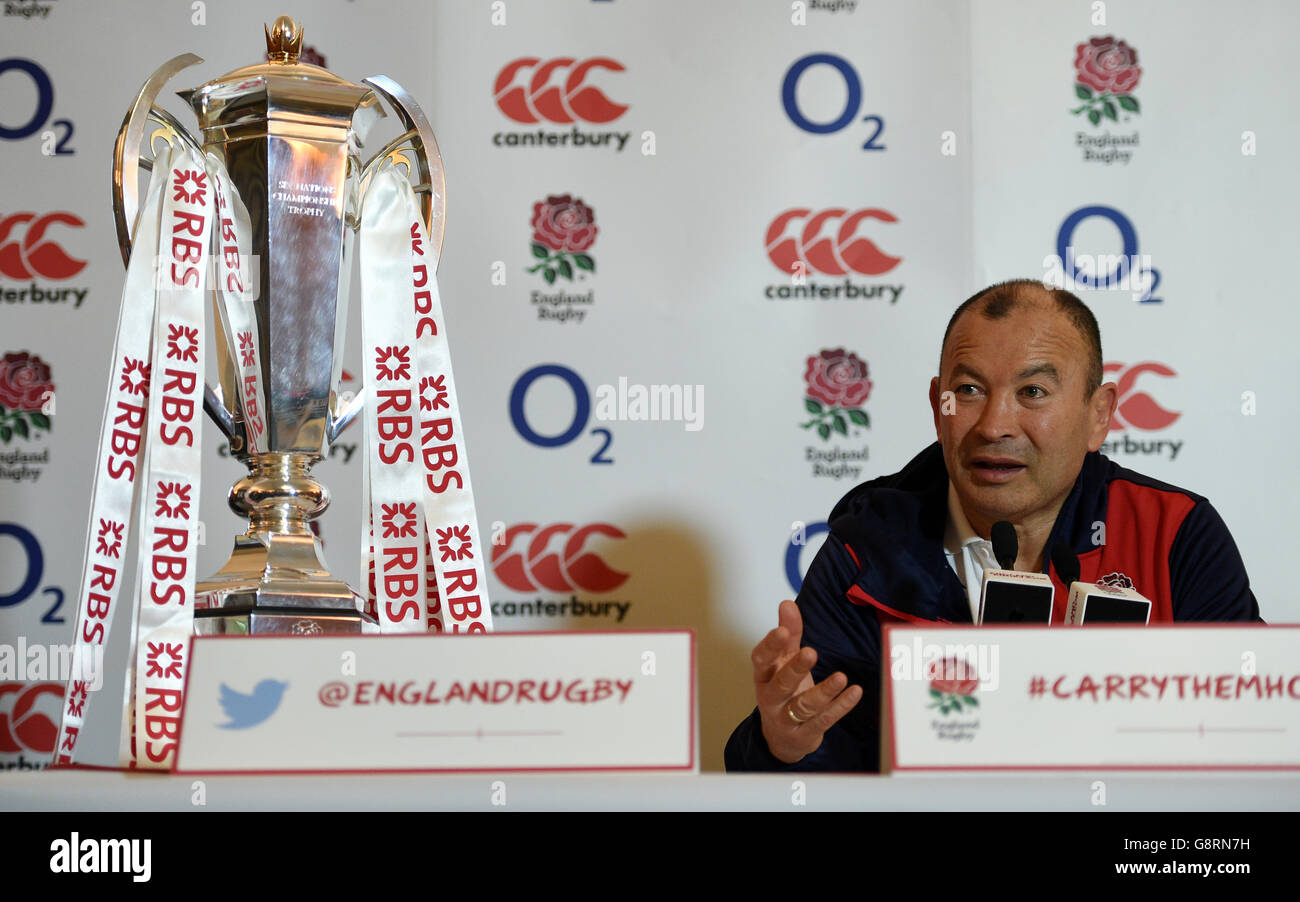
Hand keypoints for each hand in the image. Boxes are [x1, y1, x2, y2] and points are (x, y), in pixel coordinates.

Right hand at [752, 600, 862, 763]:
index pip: (761, 659)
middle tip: (811, 652)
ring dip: (823, 691)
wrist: (783, 738)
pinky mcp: (806, 733)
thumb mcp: (783, 662)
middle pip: (781, 684)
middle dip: (795, 669)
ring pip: (804, 705)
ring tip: (841, 676)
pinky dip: (840, 706)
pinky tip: (854, 691)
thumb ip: (788, 634)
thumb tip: (787, 604)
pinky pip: (824, 719)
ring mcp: (787, 719)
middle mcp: (771, 698)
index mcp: (764, 676)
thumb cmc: (784, 692)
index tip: (781, 630)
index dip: (770, 646)